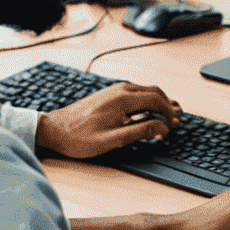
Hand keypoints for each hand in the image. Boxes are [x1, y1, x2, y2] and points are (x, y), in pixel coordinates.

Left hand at [36, 83, 181, 158]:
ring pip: (146, 90)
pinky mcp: (109, 94)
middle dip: (168, 105)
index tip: (175, 125)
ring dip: (159, 102)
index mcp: (123, 99)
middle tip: (175, 120)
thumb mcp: (111, 140)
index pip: (157, 100)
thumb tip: (162, 128)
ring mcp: (114, 89)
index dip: (170, 112)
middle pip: (154, 92)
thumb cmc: (79, 138)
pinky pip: (136, 92)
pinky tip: (147, 111)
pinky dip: (147, 101)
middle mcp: (121, 89)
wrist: (53, 128)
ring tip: (166, 115)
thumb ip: (139, 132)